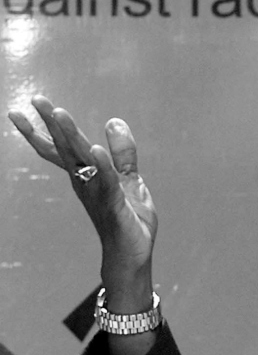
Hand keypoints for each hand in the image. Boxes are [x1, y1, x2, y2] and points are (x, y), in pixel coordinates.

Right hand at [8, 96, 155, 309]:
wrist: (132, 254)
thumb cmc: (127, 219)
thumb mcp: (128, 180)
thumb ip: (122, 154)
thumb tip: (114, 121)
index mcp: (87, 175)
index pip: (62, 148)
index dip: (46, 128)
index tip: (28, 105)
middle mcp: (86, 183)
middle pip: (66, 149)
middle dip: (51, 124)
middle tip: (36, 100)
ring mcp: (98, 194)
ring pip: (82, 161)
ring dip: (71, 138)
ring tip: (59, 114)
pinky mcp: (114, 206)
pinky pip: (107, 183)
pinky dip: (103, 166)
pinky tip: (97, 150)